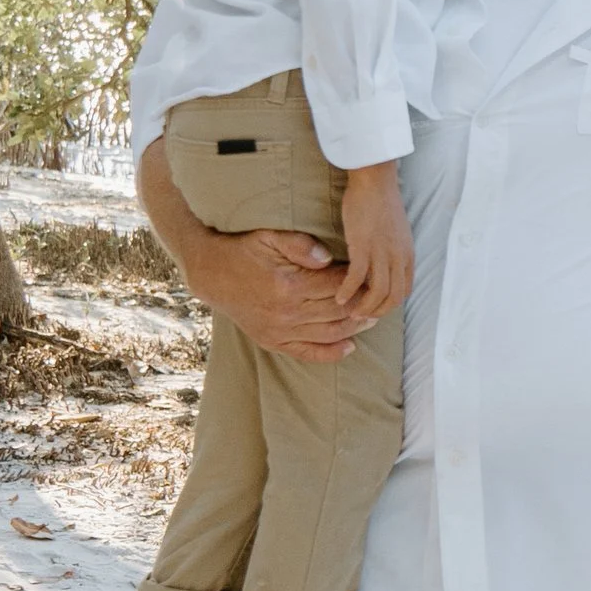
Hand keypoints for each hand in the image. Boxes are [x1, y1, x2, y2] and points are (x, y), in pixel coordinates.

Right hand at [180, 223, 368, 359]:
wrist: (211, 274)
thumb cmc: (243, 251)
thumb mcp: (269, 237)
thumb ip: (300, 245)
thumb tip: (328, 257)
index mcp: (288, 285)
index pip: (335, 285)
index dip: (356, 281)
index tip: (372, 275)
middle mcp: (286, 313)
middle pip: (336, 311)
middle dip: (361, 305)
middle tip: (379, 298)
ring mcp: (279, 331)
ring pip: (328, 334)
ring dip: (354, 327)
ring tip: (372, 319)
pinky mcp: (273, 342)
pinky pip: (307, 353)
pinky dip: (331, 353)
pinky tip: (350, 346)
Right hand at [338, 162, 415, 317]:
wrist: (375, 180)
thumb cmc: (382, 202)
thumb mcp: (397, 231)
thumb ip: (394, 250)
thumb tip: (385, 265)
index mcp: (407, 254)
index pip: (404, 290)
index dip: (390, 304)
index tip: (375, 308)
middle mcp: (398, 257)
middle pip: (393, 297)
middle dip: (376, 311)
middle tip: (360, 316)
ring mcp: (382, 253)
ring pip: (377, 293)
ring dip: (362, 307)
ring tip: (348, 310)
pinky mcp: (363, 247)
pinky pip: (356, 279)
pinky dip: (347, 291)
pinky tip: (338, 296)